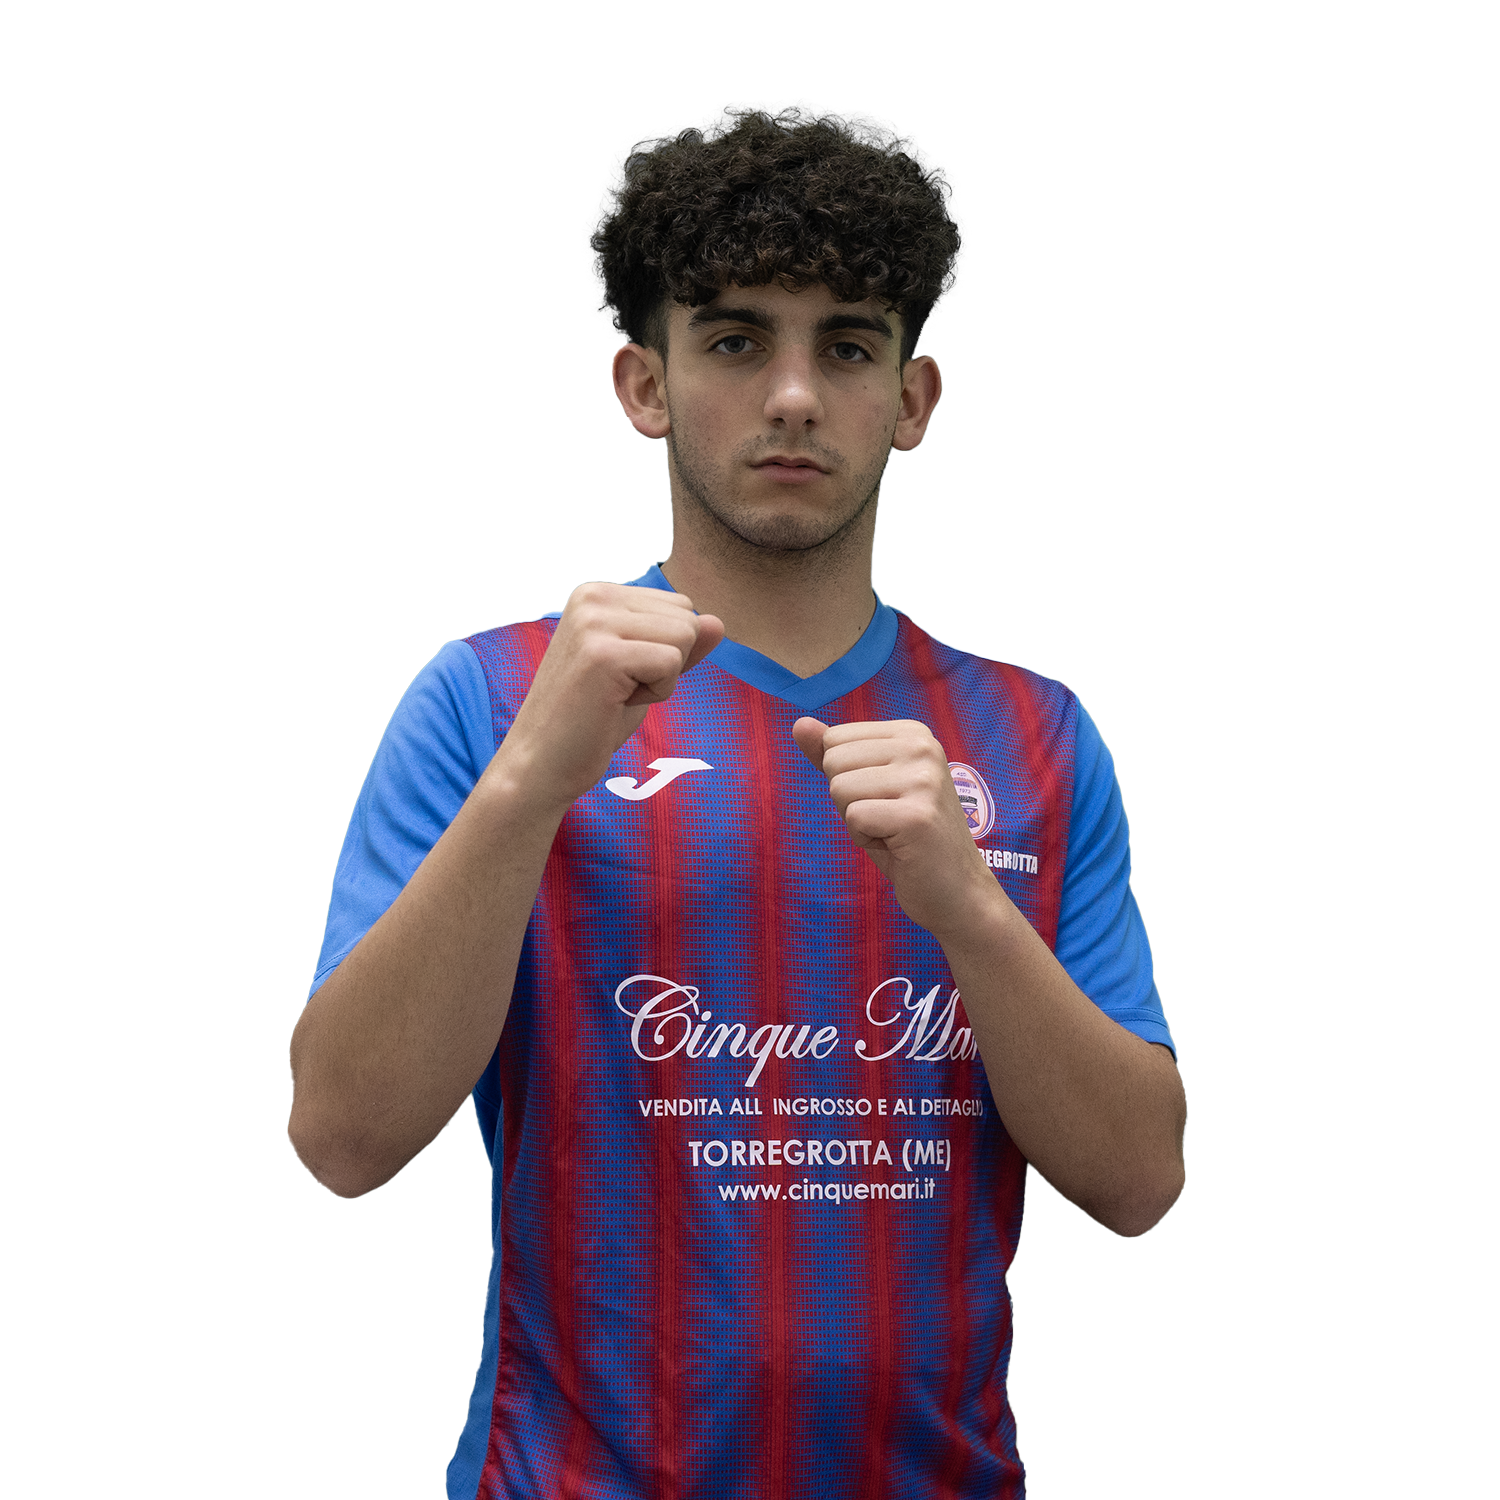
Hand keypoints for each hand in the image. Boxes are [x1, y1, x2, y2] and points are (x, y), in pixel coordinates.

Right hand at [494, 583, 723, 808]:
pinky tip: (616, 703)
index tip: (623, 674)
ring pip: (685, 636)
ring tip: (617, 694)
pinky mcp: (603, 654)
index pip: (680, 606)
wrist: (544, 761)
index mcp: (597, 593)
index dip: (666, 651)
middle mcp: (593, 597)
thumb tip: (718, 621)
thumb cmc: (592, 719)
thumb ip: (678, 643)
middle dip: (669, 662)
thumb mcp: (643, 671)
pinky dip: (657, 693)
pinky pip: (672, 662)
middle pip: (687, 617)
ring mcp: (594, 622)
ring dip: (663, 678)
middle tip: (620, 688)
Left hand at [792, 716, 1002, 938]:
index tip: (883, 798)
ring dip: (856, 821)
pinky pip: (854, 818)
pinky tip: (896, 846)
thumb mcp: (867, 786)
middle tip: (887, 819)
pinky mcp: (917, 816)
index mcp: (913, 732)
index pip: (835, 739)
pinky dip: (864, 839)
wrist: (956, 889)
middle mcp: (923, 747)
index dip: (846, 777)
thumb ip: (834, 753)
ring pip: (840, 789)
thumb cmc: (905, 837)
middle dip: (848, 800)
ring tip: (892, 832)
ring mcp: (923, 780)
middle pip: (834, 761)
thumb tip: (799, 724)